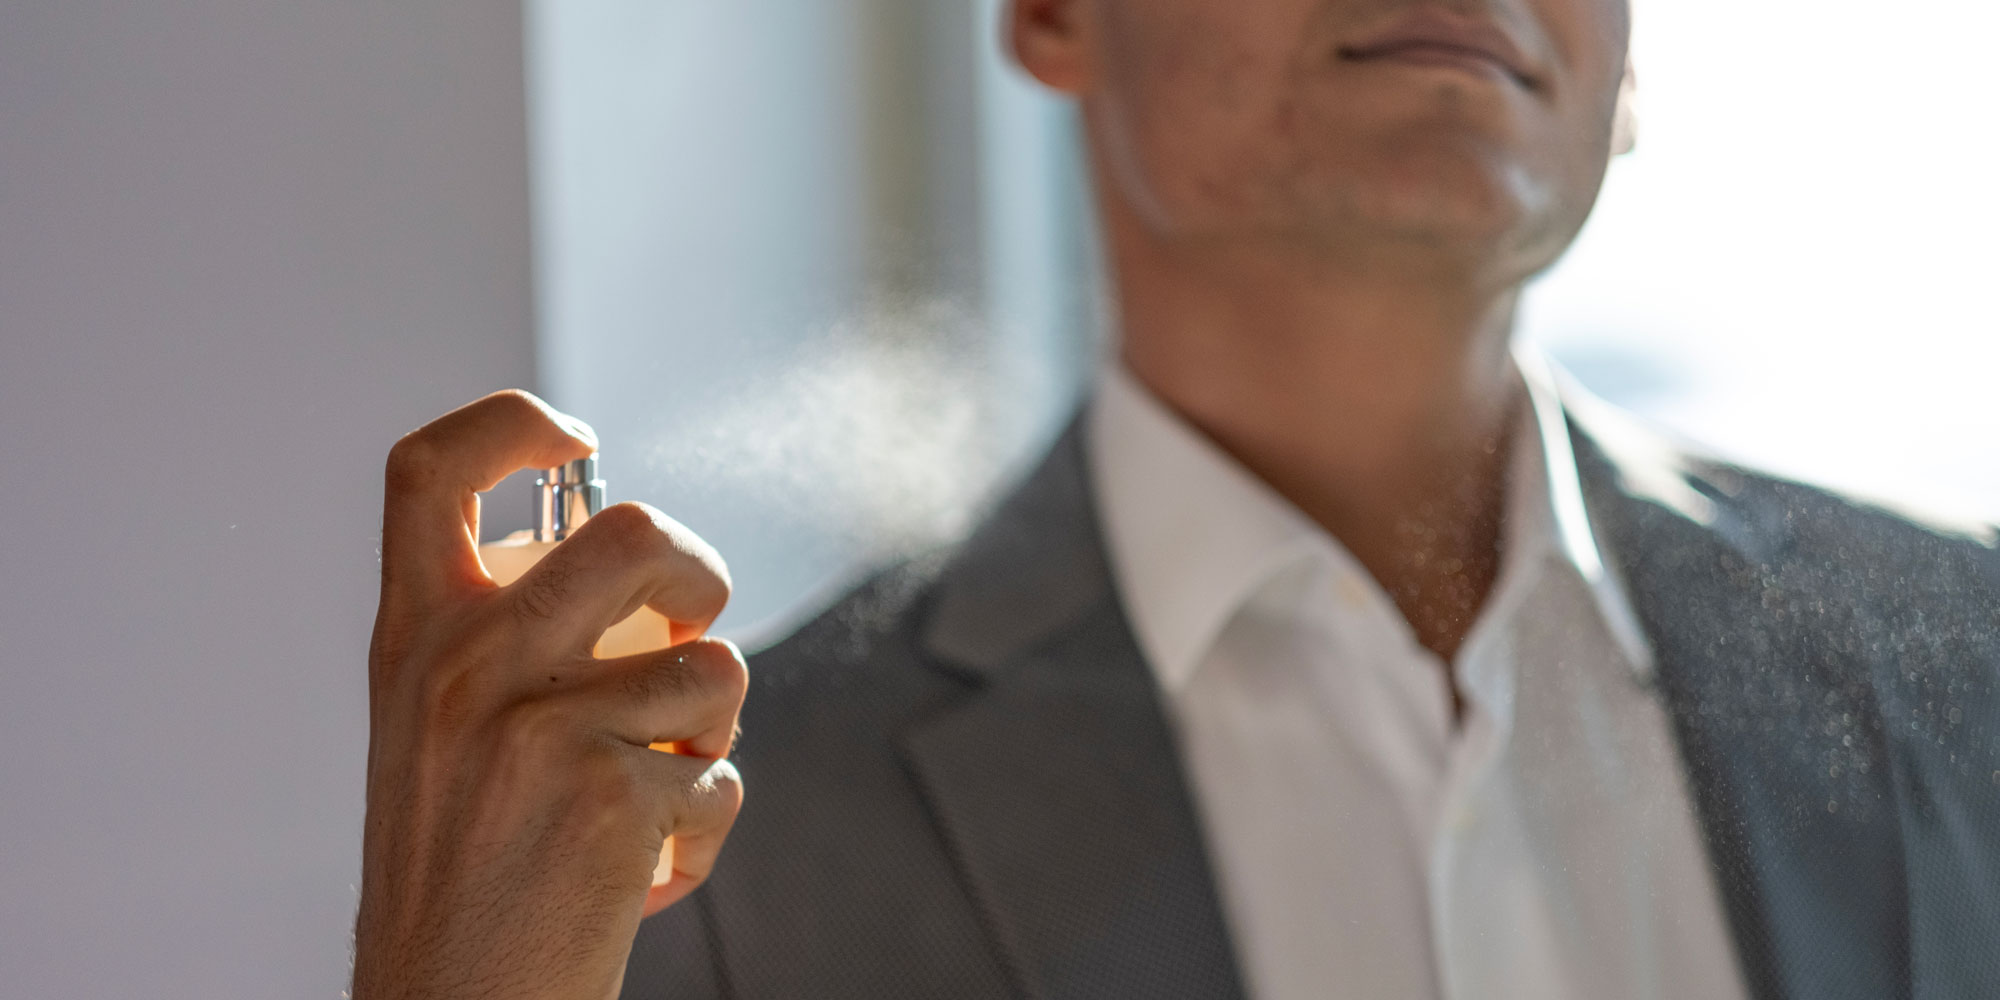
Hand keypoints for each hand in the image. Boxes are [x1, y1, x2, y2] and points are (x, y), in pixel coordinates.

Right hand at [351, 390, 744, 999]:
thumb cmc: (461, 871)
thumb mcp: (437, 731)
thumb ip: (507, 639)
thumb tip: (642, 563)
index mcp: (413, 638)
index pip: (431, 468)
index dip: (511, 422)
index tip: (573, 439)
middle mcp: (466, 665)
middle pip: (630, 529)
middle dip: (700, 572)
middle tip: (691, 631)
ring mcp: (538, 726)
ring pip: (712, 665)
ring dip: (711, 732)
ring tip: (657, 786)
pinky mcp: (611, 792)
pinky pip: (723, 772)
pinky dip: (707, 822)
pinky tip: (650, 864)